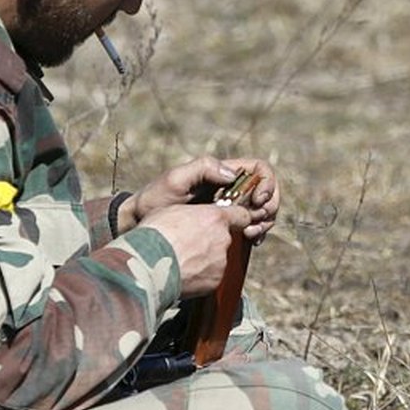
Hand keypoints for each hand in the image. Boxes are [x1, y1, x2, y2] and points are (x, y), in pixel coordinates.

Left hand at [127, 156, 281, 242]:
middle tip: (255, 222)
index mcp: (222, 172)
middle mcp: (231, 188)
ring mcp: (230, 208)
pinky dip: (257, 233)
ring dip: (265, 222)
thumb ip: (203, 168)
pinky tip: (249, 241)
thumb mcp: (175, 179)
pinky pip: (251, 226)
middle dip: (269, 206)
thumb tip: (233, 175)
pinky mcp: (226, 226)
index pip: (259, 169)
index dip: (266, 183)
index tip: (257, 200)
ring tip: (250, 234)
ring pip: (263, 210)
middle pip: (267, 191)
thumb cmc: (155, 199)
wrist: (141, 224)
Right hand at [134, 200, 250, 296]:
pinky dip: (200, 277)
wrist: (148, 264)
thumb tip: (192, 217)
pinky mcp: (215, 281)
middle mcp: (223, 239)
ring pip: (217, 259)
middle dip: (211, 242)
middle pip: (224, 239)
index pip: (241, 215)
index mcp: (214, 218)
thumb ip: (192, 213)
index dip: (236, 218)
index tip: (231, 221)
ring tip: (181, 262)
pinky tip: (182, 274)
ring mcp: (221, 262)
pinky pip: (211, 277)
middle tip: (189, 246)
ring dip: (204, 260)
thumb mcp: (172, 211)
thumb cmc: (155, 234)